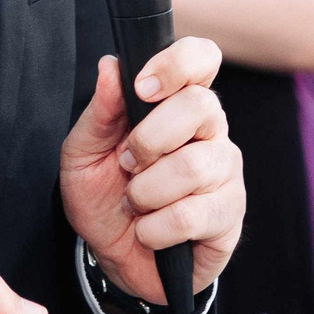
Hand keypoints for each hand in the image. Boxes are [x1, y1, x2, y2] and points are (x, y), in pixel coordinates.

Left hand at [60, 39, 243, 307]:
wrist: (110, 256)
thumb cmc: (103, 195)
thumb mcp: (84, 152)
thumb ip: (100, 110)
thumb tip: (111, 66)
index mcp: (178, 104)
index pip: (202, 58)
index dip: (177, 64)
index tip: (141, 88)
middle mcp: (211, 132)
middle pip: (200, 106)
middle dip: (149, 139)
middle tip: (127, 164)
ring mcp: (226, 174)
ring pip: (194, 167)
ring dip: (146, 192)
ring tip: (135, 203)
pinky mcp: (229, 218)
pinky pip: (192, 216)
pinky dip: (155, 228)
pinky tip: (150, 231)